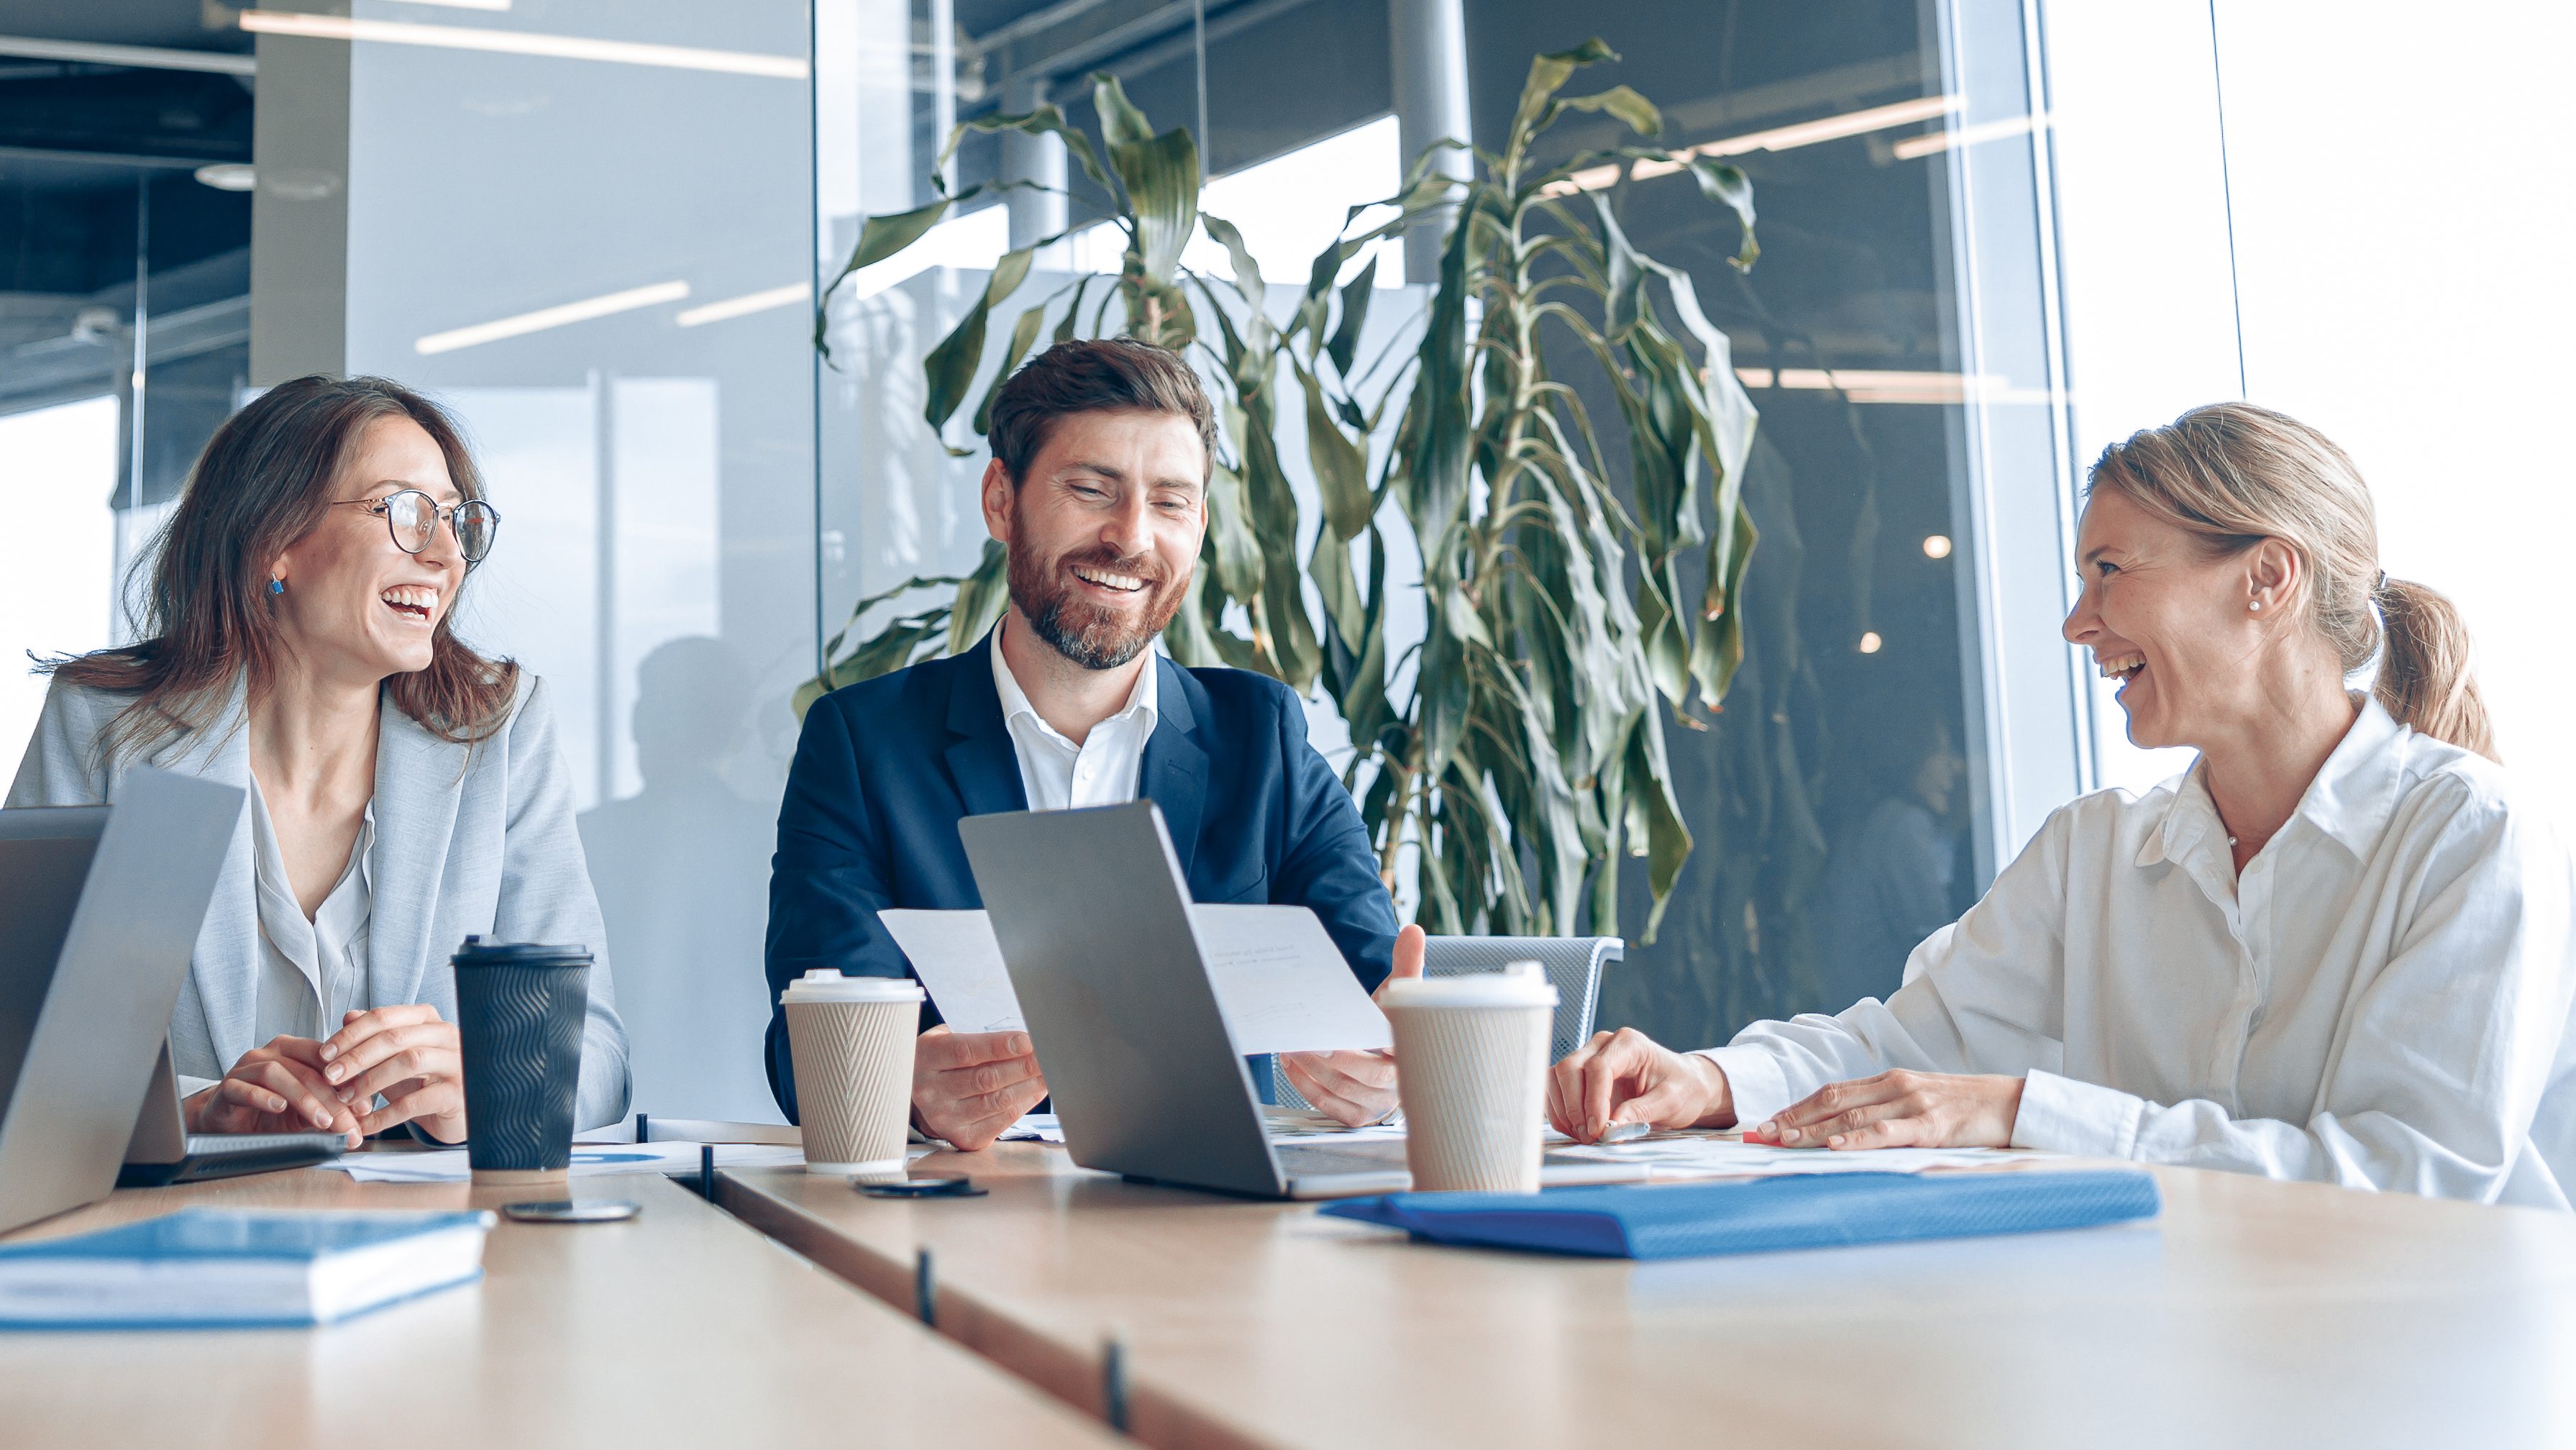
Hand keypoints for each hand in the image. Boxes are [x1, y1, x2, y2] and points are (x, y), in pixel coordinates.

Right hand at [184, 1035, 364, 1147]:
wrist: (226, 1123)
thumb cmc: (268, 1114)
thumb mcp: (304, 1111)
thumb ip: (328, 1108)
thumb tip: (361, 1119)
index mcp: (294, 1051)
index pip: (327, 1059)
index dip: (349, 1082)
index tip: (367, 1109)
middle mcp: (270, 1053)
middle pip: (307, 1069)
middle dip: (332, 1100)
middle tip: (348, 1125)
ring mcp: (246, 1068)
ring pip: (277, 1074)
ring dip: (304, 1099)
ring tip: (322, 1121)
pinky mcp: (226, 1087)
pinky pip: (244, 1088)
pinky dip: (263, 1097)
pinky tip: (279, 1108)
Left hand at [318, 1005, 468, 1142]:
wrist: (457, 1111)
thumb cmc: (424, 1080)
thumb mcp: (395, 1056)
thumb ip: (373, 1036)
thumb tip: (348, 1016)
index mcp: (427, 1020)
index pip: (384, 1017)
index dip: (351, 1034)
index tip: (325, 1053)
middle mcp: (446, 1036)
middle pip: (395, 1038)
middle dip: (356, 1057)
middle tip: (330, 1075)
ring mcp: (455, 1064)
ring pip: (408, 1062)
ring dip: (370, 1081)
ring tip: (346, 1098)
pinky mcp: (455, 1094)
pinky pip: (414, 1102)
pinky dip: (384, 1115)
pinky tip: (365, 1123)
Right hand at [912, 1026, 1046, 1150]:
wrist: (918, 1099)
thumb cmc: (942, 1062)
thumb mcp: (946, 1041)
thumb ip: (976, 1039)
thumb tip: (1022, 1041)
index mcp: (926, 1059)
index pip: (965, 1052)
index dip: (999, 1047)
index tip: (1027, 1041)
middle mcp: (930, 1091)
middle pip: (985, 1078)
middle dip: (1022, 1067)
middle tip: (1046, 1057)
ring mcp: (945, 1118)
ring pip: (996, 1101)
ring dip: (1028, 1086)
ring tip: (1047, 1073)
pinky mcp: (962, 1137)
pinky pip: (1001, 1121)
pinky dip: (1023, 1105)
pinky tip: (1035, 1091)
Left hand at [1281, 923, 1425, 1126]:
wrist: (1393, 1059)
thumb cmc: (1391, 1024)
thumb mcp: (1400, 995)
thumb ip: (1406, 964)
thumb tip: (1412, 931)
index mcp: (1414, 1050)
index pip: (1401, 1048)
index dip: (1378, 1041)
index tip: (1350, 1030)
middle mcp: (1399, 1081)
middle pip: (1368, 1074)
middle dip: (1335, 1057)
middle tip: (1310, 1039)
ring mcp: (1379, 1102)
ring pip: (1344, 1089)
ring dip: (1313, 1068)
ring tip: (1292, 1046)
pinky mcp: (1359, 1115)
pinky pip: (1330, 1105)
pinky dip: (1307, 1085)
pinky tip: (1292, 1063)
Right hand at [1546, 1027, 1733, 1142]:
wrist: (1683, 1084)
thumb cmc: (1681, 1087)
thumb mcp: (1671, 1102)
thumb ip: (1641, 1112)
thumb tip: (1613, 1127)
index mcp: (1629, 1044)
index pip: (1599, 1067)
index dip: (1593, 1100)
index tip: (1598, 1128)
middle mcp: (1603, 1044)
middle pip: (1570, 1068)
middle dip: (1575, 1107)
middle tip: (1589, 1136)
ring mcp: (1588, 1056)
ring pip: (1556, 1077)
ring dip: (1563, 1110)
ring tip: (1583, 1135)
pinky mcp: (1579, 1073)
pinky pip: (1555, 1087)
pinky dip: (1559, 1110)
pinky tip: (1574, 1128)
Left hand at [1750, 1070, 2024, 1149]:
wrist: (2012, 1102)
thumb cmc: (1966, 1106)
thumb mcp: (1921, 1100)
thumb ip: (1888, 1108)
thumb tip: (1850, 1129)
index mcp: (1890, 1081)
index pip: (1833, 1092)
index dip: (1799, 1106)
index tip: (1771, 1121)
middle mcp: (1895, 1087)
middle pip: (1833, 1102)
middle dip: (1795, 1118)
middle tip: (1762, 1133)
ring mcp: (1913, 1105)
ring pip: (1852, 1118)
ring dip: (1814, 1130)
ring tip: (1784, 1140)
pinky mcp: (1931, 1127)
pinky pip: (1888, 1133)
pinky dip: (1858, 1141)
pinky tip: (1835, 1147)